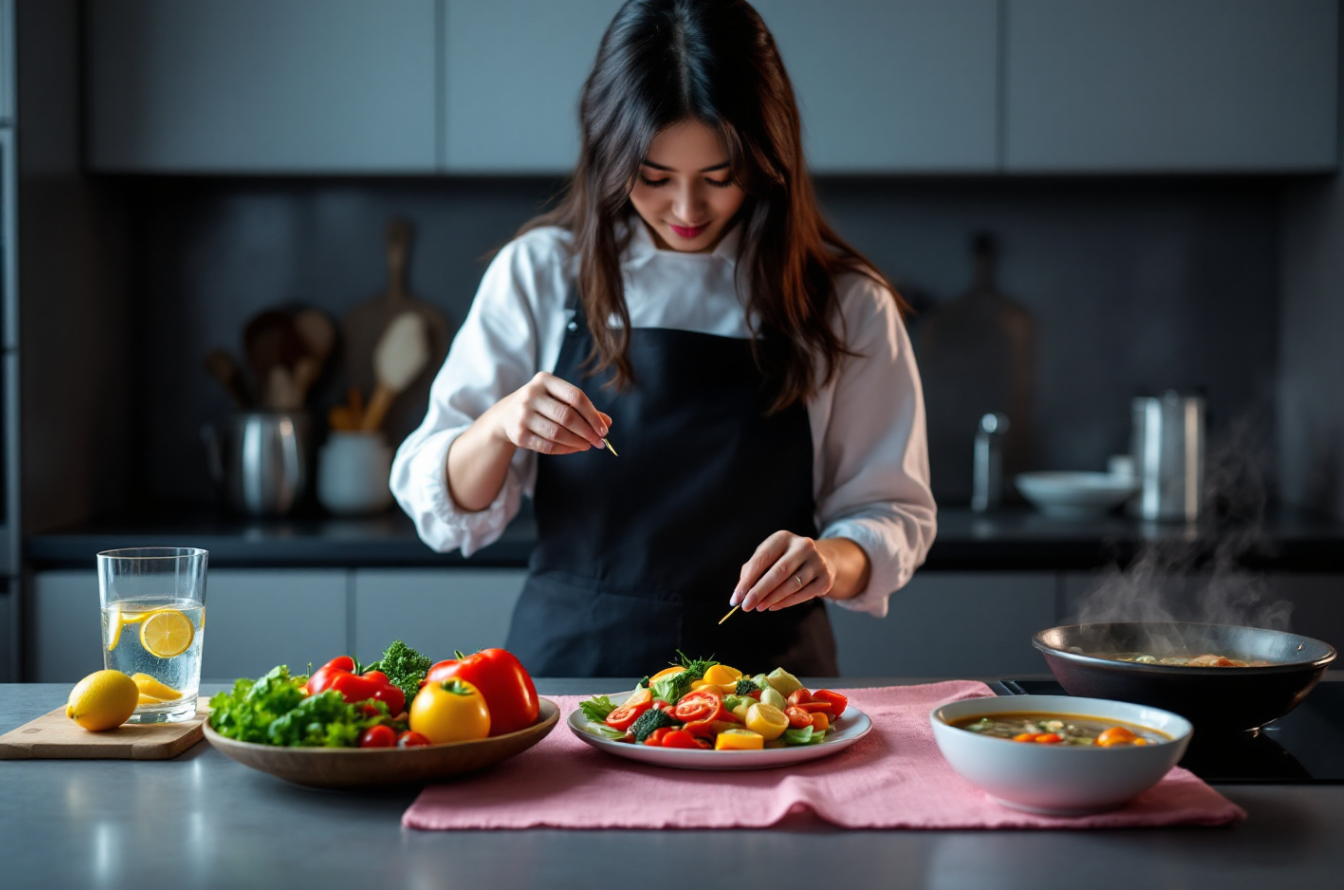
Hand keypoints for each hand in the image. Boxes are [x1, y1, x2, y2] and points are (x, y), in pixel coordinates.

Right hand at [487, 372, 609, 454]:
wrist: (506, 415)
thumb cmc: (541, 405)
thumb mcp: (559, 399)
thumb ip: (583, 409)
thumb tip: (607, 422)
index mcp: (544, 380)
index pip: (575, 396)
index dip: (592, 414)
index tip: (604, 429)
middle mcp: (531, 395)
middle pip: (567, 416)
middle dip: (587, 431)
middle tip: (599, 442)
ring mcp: (522, 415)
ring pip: (557, 433)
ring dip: (577, 442)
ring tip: (588, 445)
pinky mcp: (518, 434)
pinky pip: (547, 446)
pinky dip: (565, 449)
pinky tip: (574, 448)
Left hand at [732, 531, 833, 611]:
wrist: (821, 560)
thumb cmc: (785, 560)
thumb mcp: (769, 558)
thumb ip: (752, 572)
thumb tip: (740, 593)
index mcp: (783, 537)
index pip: (762, 559)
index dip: (747, 580)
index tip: (736, 598)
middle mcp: (803, 546)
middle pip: (778, 572)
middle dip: (759, 591)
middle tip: (746, 606)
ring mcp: (817, 561)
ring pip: (792, 584)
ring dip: (772, 598)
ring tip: (759, 607)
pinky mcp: (825, 578)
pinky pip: (804, 594)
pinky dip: (787, 602)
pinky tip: (774, 606)